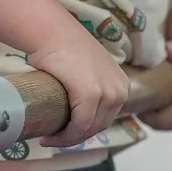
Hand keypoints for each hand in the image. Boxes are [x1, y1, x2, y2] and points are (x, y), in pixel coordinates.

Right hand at [29, 26, 129, 147]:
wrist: (52, 32)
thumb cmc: (63, 49)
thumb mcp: (87, 72)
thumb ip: (90, 89)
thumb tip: (77, 112)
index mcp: (122, 86)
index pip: (105, 118)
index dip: (84, 130)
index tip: (64, 133)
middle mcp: (120, 90)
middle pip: (98, 126)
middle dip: (76, 137)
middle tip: (53, 138)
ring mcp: (108, 93)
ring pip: (89, 129)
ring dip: (68, 139)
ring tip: (49, 138)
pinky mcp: (92, 95)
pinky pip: (79, 126)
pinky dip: (65, 136)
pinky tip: (50, 137)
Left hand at [143, 27, 171, 131]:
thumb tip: (169, 49)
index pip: (159, 121)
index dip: (142, 112)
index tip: (131, 97)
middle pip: (162, 124)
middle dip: (147, 112)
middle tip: (134, 95)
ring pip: (170, 122)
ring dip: (158, 112)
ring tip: (145, 94)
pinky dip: (168, 109)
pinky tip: (160, 94)